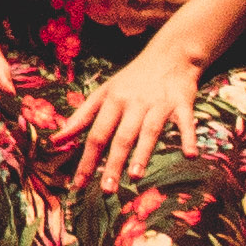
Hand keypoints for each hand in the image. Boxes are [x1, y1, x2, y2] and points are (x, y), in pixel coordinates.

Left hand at [64, 45, 202, 194]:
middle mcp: (134, 103)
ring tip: (135, 177)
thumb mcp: (103, 93)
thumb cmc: (131, 80)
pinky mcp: (182, 103)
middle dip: (113, 163)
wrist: (170, 55)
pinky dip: (188, 137)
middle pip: (121, 137)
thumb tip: (55, 141)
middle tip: (106, 190)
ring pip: (150, 131)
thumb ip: (80, 118)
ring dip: (143, 153)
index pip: (96, 134)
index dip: (87, 160)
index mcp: (113, 101)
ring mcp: (159, 104)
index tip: (79, 185)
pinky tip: (189, 155)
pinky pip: (185, 122)